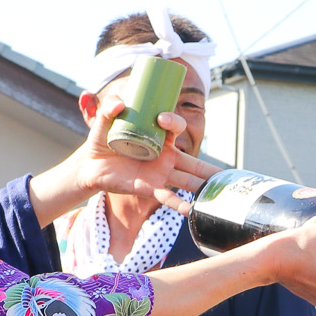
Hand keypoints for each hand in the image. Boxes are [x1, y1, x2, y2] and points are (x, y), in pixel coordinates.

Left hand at [29, 96, 213, 223]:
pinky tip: (191, 211)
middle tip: (226, 176)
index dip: (173, 122)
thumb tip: (118, 103)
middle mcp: (164, 158)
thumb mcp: (103, 121)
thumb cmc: (101, 141)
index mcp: (159, 139)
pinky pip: (167, 197)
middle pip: (193, 164)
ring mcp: (158, 175)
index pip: (175, 129)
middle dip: (210, 170)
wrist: (89, 165)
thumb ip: (108, 108)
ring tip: (217, 196)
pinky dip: (179, 204)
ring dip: (202, 188)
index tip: (161, 119)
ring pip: (186, 182)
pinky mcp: (147, 188)